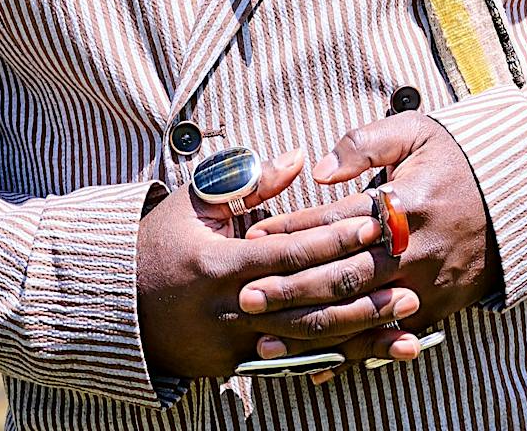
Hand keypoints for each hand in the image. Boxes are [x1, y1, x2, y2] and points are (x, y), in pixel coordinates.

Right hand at [135, 149, 419, 380]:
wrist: (117, 305)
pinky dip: (332, 360)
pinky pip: (291, 364)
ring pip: (308, 343)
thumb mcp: (196, 202)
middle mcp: (231, 309)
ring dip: (360, 335)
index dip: (334, 239)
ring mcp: (233, 345)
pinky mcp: (234, 368)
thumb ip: (249, 181)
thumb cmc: (160, 241)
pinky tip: (369, 356)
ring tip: (405, 324)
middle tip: (409, 283)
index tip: (374, 225)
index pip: (290, 251)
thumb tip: (298, 158)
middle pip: (308, 303)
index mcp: (221, 263)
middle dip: (362, 294)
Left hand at [241, 116, 493, 367]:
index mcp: (403, 205)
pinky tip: (316, 367)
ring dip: (311, 332)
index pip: (338, 221)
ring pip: (359, 316)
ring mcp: (425, 287)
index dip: (295, 230)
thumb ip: (364, 144)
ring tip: (265, 341)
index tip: (256, 236)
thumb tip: (319, 169)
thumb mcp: (414, 133)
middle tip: (246, 297)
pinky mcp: (434, 312)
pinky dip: (351, 354)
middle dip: (291, 290)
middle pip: (342, 275)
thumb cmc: (454, 160)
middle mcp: (413, 252)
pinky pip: (386, 339)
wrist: (514, 200)